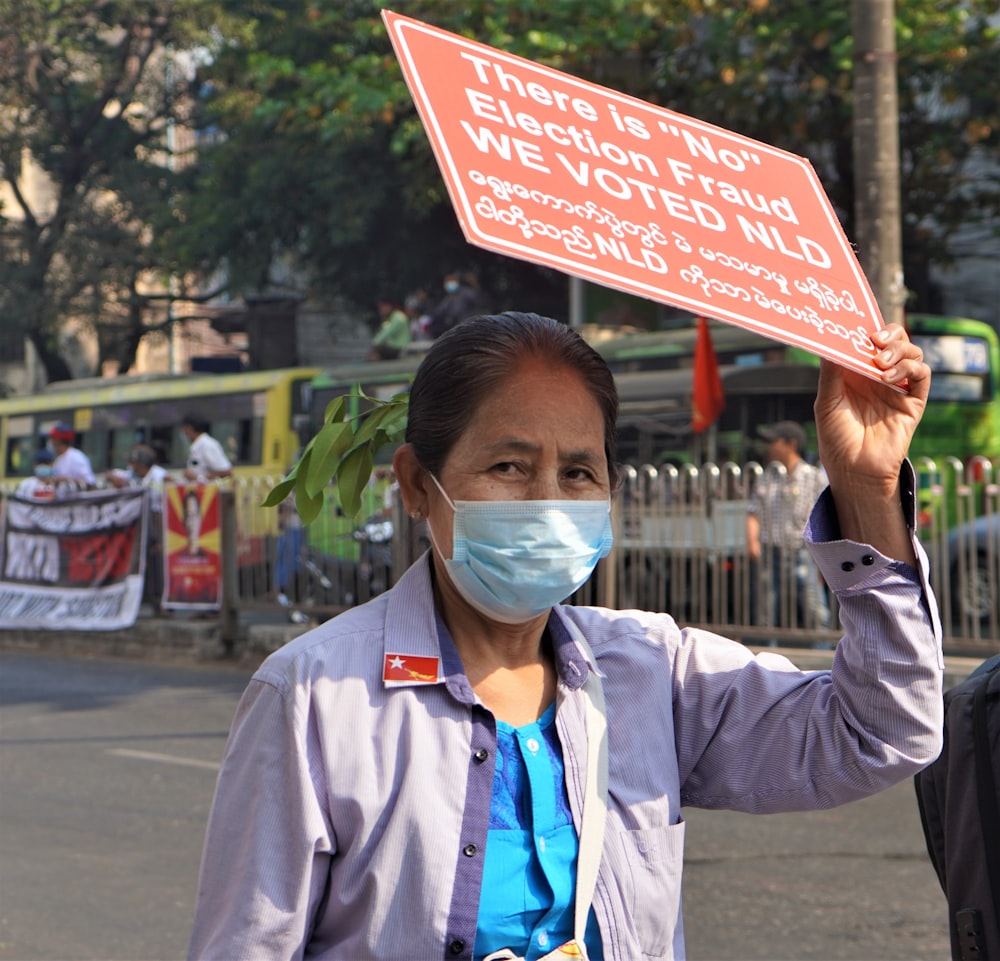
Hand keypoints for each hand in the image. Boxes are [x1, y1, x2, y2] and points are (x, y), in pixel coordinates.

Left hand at [814, 324, 929, 496]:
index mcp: (855, 373)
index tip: (861, 323)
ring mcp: (897, 388)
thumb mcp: (826, 402)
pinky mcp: (913, 402)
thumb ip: (831, 372)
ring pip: (912, 353)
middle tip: (875, 340)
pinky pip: (923, 376)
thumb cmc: (836, 438)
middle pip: (894, 341)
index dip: (868, 328)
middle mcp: (878, 377)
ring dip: (899, 351)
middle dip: (889, 333)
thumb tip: (831, 341)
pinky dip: (911, 368)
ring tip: (881, 363)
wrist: (854, 470)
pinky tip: (891, 377)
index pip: (868, 341)